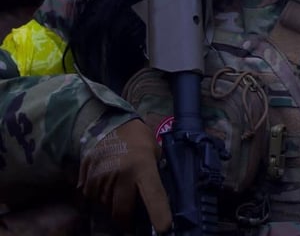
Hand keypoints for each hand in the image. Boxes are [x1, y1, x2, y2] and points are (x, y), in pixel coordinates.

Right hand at [78, 119, 172, 233]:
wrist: (109, 123)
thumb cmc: (137, 139)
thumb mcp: (154, 152)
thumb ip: (154, 173)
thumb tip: (155, 197)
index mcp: (143, 167)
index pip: (153, 196)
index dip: (159, 214)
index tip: (163, 228)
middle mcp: (121, 174)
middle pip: (121, 211)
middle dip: (125, 218)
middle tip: (130, 216)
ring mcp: (101, 177)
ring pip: (105, 205)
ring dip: (111, 203)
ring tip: (118, 186)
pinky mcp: (86, 177)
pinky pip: (91, 197)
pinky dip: (98, 195)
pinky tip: (106, 181)